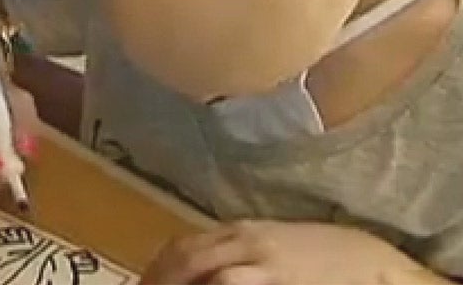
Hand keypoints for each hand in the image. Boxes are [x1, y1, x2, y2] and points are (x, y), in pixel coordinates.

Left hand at [140, 220, 447, 284]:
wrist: (367, 259)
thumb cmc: (319, 257)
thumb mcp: (271, 248)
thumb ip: (237, 254)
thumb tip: (203, 269)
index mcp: (237, 231)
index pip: (182, 245)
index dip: (157, 268)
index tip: (143, 284)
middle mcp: (242, 239)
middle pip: (184, 255)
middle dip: (158, 278)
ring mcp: (259, 258)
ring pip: (202, 267)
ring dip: (177, 284)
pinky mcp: (278, 277)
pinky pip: (231, 283)